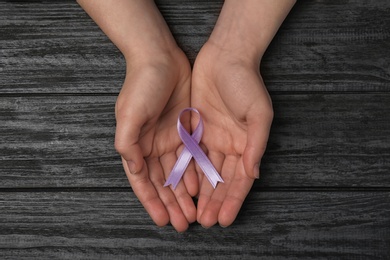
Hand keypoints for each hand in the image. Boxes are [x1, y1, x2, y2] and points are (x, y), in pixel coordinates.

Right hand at [77, 0, 197, 231]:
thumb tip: (136, 171)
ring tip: (194, 211)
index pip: (144, 182)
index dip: (151, 202)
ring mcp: (170, 138)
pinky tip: (201, 186)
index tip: (161, 221)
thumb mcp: (129, 115)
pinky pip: (192, 156)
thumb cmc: (142, 85)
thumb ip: (128, 145)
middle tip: (183, 223)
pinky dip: (195, 172)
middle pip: (163, 182)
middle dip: (171, 203)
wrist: (160, 57)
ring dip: (185, 193)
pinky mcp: (186, 129)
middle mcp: (152, 146)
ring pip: (179, 172)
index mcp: (137, 145)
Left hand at [191, 42, 272, 227]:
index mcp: (246, 144)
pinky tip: (182, 188)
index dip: (233, 201)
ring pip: (204, 171)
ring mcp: (212, 138)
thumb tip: (253, 174)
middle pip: (221, 180)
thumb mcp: (259, 114)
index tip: (224, 220)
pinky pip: (190, 154)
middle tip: (204, 222)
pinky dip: (187, 172)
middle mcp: (229, 145)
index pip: (240, 180)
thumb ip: (256, 145)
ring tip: (193, 212)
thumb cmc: (247, 83)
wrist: (225, 57)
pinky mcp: (196, 129)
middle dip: (214, 202)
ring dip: (199, 193)